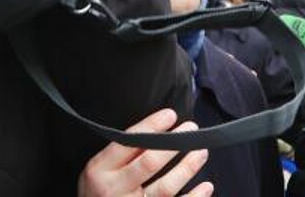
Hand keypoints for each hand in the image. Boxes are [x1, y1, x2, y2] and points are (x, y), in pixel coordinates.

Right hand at [78, 109, 212, 196]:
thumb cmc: (98, 193)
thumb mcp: (99, 169)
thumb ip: (119, 154)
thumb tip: (154, 131)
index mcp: (99, 170)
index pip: (128, 143)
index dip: (151, 127)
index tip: (170, 115)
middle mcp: (114, 189)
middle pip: (149, 163)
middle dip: (173, 144)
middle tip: (191, 129)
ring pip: (165, 188)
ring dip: (187, 168)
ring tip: (201, 151)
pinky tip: (206, 186)